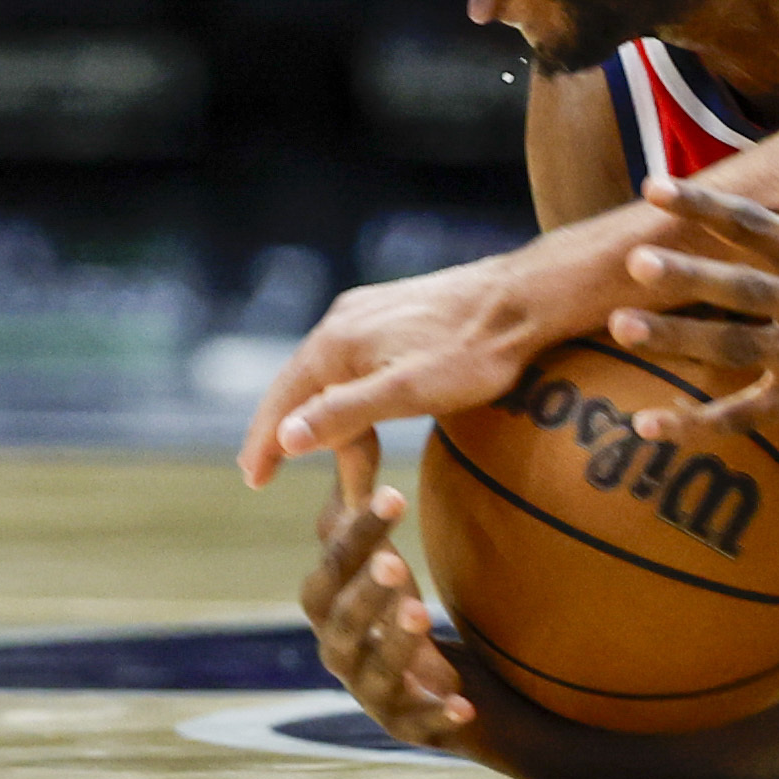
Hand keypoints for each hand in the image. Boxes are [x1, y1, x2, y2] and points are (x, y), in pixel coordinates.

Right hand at [238, 224, 644, 488]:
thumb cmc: (474, 351)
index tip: (252, 480)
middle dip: (285, 432)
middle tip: (264, 473)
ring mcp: (370, 312)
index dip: (265, 444)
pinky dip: (346, 394)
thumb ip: (345, 413)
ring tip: (315, 454)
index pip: (283, 401)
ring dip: (321, 415)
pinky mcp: (396, 312)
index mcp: (336, 342)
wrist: (526, 298)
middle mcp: (343, 320)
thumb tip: (285, 437)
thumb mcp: (408, 392)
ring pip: (330, 374)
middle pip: (300, 386)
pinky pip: (355, 360)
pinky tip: (354, 409)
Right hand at [301, 470, 481, 755]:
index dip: (356, 532)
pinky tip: (464, 706)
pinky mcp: (408, 728)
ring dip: (393, 643)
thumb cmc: (411, 620)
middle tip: (395, 561)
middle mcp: (342, 650)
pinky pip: (419, 724)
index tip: (392, 494)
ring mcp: (373, 694)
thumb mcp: (391, 566)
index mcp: (336, 605)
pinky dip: (438, 715)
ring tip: (420, 613)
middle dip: (364, 588)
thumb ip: (367, 513)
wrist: (466, 698)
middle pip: (339, 619)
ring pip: (371, 671)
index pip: (333, 563)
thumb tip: (350, 430)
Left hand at [603, 180, 778, 446]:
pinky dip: (694, 423)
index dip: (705, 206)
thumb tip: (730, 207)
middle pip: (744, 287)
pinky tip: (647, 424)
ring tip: (622, 327)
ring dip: (676, 338)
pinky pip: (744, 415)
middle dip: (689, 274)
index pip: (757, 225)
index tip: (655, 188)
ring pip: (737, 346)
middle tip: (636, 262)